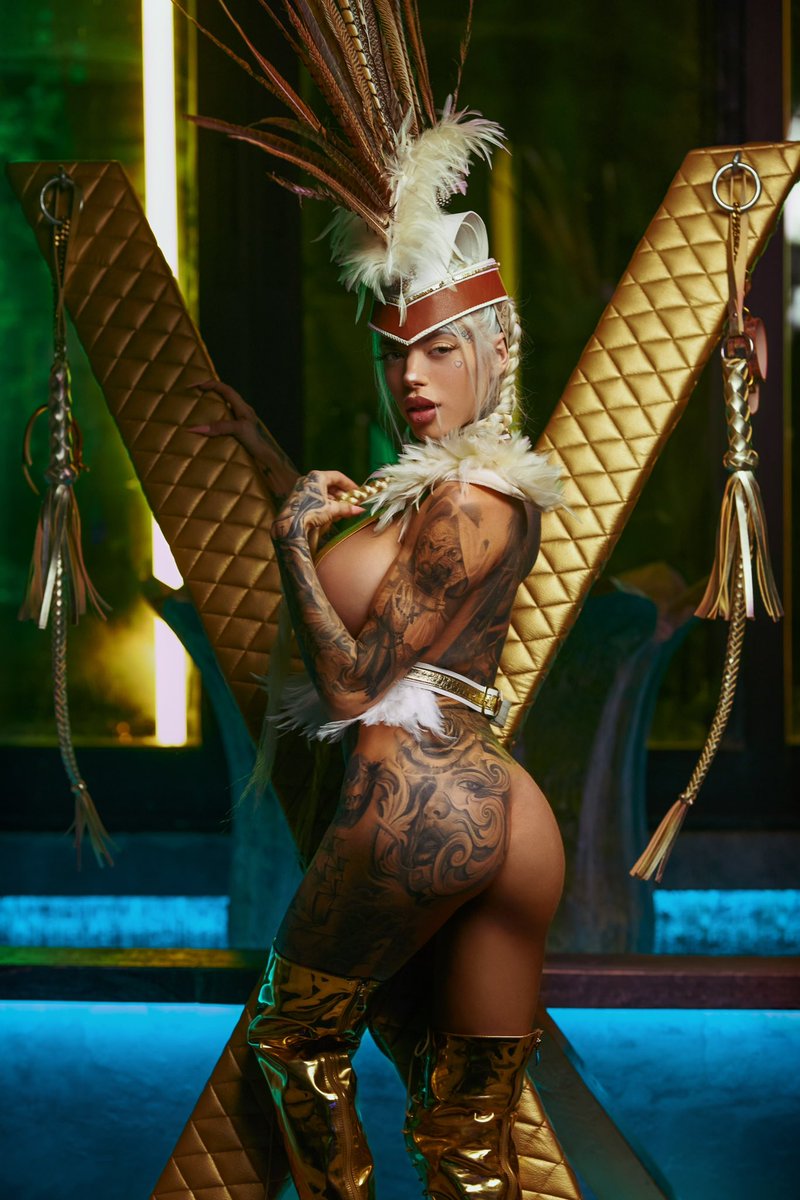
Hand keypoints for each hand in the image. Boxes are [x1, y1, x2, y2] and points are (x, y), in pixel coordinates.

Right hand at [188, 378, 297, 501]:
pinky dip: (215, 417)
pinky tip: (208, 425)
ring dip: (212, 403)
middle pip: (225, 394)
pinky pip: (225, 418)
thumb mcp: (238, 430)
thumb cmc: (256, 441)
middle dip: (210, 390)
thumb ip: (219, 427)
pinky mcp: (239, 430)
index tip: (197, 386)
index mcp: (243, 407)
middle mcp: (242, 411)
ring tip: (198, 405)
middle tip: (195, 391)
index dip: (211, 384)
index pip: (225, 389)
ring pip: (225, 405)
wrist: (266, 457)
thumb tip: (195, 428)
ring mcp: (241, 420)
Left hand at [272, 470, 363, 541]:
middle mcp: (307, 480)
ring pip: (322, 492)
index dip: (349, 484)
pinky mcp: (297, 499)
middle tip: (351, 502)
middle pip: (329, 484)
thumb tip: (359, 510)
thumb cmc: (310, 511)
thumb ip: (346, 508)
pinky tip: (330, 514)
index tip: (357, 491)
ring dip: (333, 501)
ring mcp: (301, 489)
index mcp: (316, 477)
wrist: (290, 525)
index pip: (337, 476)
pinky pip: (314, 499)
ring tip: (342, 510)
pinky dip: (324, 504)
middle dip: (341, 494)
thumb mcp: (332, 509)